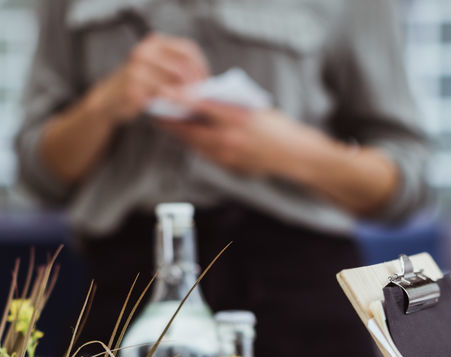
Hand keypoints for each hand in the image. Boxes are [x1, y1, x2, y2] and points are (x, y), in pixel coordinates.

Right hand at [91, 34, 208, 122]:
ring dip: (188, 96)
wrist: (110, 100)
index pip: (187, 49)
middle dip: (196, 85)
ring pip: (174, 81)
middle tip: (202, 99)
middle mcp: (145, 50)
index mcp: (155, 42)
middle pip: (182, 66)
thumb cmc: (143, 87)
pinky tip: (179, 110)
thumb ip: (179, 72)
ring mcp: (137, 67)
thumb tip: (210, 85)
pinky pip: (162, 95)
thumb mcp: (160, 72)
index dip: (201, 67)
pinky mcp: (133, 86)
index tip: (207, 83)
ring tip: (193, 106)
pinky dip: (174, 103)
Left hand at [158, 102, 321, 177]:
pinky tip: (191, 140)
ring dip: (182, 136)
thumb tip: (203, 97)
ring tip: (170, 126)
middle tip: (158, 114)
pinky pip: (207, 156)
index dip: (180, 99)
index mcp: (237, 118)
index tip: (165, 94)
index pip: (201, 106)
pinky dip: (197, 146)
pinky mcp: (230, 167)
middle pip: (192, 131)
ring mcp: (229, 156)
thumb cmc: (275, 126)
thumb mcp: (253, 107)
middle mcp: (229, 139)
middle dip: (172, 123)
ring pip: (196, 145)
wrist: (293, 154)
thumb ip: (228, 104)